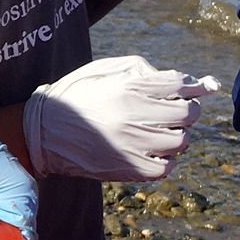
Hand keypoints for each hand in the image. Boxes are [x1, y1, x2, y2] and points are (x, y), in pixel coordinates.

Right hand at [23, 55, 217, 180]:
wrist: (42, 132)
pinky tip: (153, 151)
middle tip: (175, 110)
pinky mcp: (127, 168)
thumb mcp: (104, 70)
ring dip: (176, 135)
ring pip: (180, 141)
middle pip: (187, 113)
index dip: (195, 85)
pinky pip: (166, 168)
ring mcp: (131, 145)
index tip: (197, 88)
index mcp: (127, 88)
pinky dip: (166, 159)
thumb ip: (143, 70)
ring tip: (161, 132)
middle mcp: (132, 116)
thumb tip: (185, 81)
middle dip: (187, 109)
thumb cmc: (76, 96)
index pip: (180, 84)